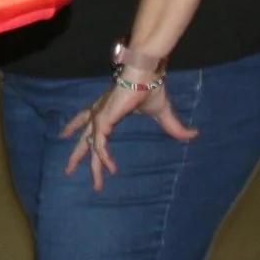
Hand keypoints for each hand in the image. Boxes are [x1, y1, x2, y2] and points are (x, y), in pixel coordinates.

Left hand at [61, 79, 197, 189]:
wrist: (146, 74)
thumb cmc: (150, 88)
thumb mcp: (163, 113)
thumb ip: (174, 127)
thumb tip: (194, 135)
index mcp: (106, 110)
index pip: (87, 123)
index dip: (76, 129)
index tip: (64, 136)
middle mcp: (99, 114)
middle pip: (83, 139)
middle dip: (76, 157)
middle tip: (68, 171)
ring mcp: (99, 117)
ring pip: (91, 147)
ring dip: (94, 167)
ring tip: (98, 185)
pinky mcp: (103, 119)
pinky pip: (100, 144)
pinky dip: (105, 157)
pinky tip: (111, 169)